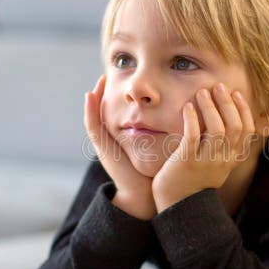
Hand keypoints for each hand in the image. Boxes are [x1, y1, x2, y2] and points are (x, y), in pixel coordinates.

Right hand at [85, 74, 155, 219]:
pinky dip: (90, 111)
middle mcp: (111, 141)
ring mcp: (104, 145)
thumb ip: (162, 134)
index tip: (121, 81)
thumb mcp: (158, 148)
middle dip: (103, 94)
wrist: (144, 194)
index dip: (117, 98)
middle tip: (106, 75)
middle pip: (103, 113)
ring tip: (100, 80)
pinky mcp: (103, 149)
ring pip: (94, 117)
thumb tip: (178, 116)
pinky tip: (90, 96)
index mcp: (122, 140)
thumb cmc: (154, 172)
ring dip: (95, 99)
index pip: (116, 115)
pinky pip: (93, 127)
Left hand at [152, 82, 255, 211]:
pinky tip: (187, 107)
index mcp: (233, 159)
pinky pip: (193, 136)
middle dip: (227, 103)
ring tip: (202, 92)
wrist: (177, 203)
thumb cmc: (195, 177)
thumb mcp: (218, 162)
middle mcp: (223, 160)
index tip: (236, 93)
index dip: (243, 109)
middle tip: (218, 86)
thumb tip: (228, 114)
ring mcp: (206, 162)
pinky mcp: (187, 162)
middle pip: (234, 127)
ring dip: (210, 107)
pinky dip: (192, 119)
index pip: (247, 130)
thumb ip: (225, 144)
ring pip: (217, 130)